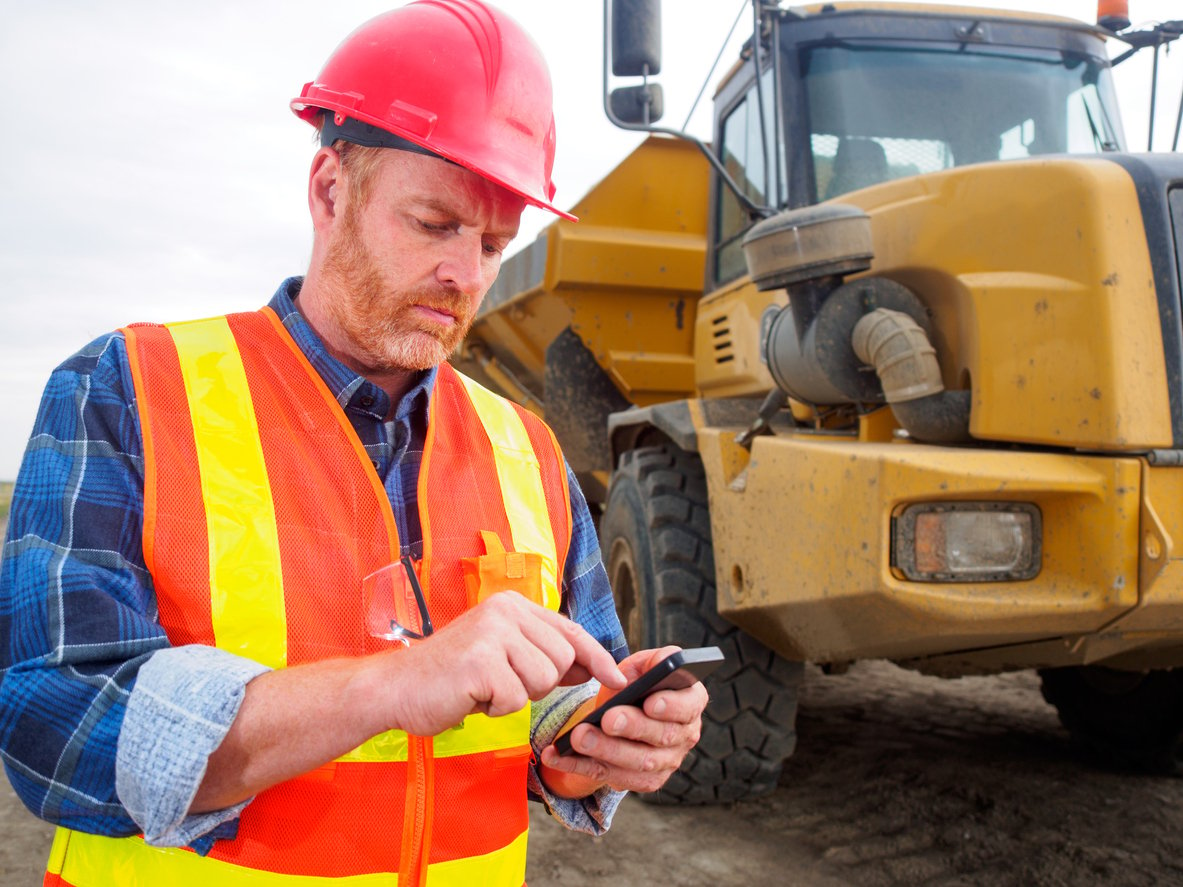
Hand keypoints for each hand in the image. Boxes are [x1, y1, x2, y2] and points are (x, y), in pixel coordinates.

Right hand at [375, 591, 626, 736]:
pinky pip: (515, 699)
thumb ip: (542, 654)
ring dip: (516, 696)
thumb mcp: (501, 655)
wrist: (395, 687)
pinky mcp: (481, 662)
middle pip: (562, 658)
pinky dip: (495, 709)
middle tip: (501, 683)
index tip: (617, 678)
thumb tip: (590, 665)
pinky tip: (471, 697)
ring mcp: (492, 634)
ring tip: (484, 688)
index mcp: (512, 605)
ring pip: (543, 680)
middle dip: (540, 683)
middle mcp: (505, 611)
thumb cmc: (450, 676)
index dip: (598, 657)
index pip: (571, 630)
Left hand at [539, 646, 708, 794]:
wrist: (622, 711)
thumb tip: (650, 670)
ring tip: (579, 738)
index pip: (689, 705)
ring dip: (606, 751)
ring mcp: (665, 762)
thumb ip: (651, 662)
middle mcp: (684, 735)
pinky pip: (609, 776)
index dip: (672, 706)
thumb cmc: (636, 683)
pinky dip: (579, 767)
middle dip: (632, 728)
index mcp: (691, 701)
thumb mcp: (643, 665)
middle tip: (607, 719)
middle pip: (662, 736)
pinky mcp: (641, 781)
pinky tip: (557, 756)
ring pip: (637, 763)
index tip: (650, 702)